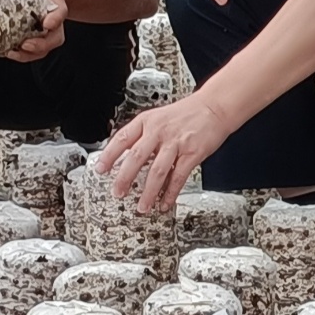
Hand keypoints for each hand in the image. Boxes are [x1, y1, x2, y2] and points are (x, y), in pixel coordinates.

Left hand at [0, 0, 68, 61]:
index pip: (61, 11)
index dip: (56, 19)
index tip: (47, 24)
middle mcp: (53, 17)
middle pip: (55, 37)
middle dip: (42, 45)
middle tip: (25, 45)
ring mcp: (46, 29)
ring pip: (45, 48)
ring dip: (30, 55)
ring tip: (12, 52)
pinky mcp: (36, 36)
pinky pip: (33, 52)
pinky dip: (22, 56)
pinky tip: (6, 52)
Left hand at [94, 94, 235, 212]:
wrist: (214, 107)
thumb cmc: (187, 114)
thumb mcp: (159, 118)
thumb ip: (143, 135)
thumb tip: (126, 156)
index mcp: (148, 121)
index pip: (122, 139)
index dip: (109, 155)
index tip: (100, 169)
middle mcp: (159, 131)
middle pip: (136, 157)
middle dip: (124, 178)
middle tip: (118, 193)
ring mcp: (176, 142)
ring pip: (156, 171)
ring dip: (148, 192)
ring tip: (142, 206)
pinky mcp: (192, 153)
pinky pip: (178, 177)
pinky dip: (170, 193)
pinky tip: (165, 202)